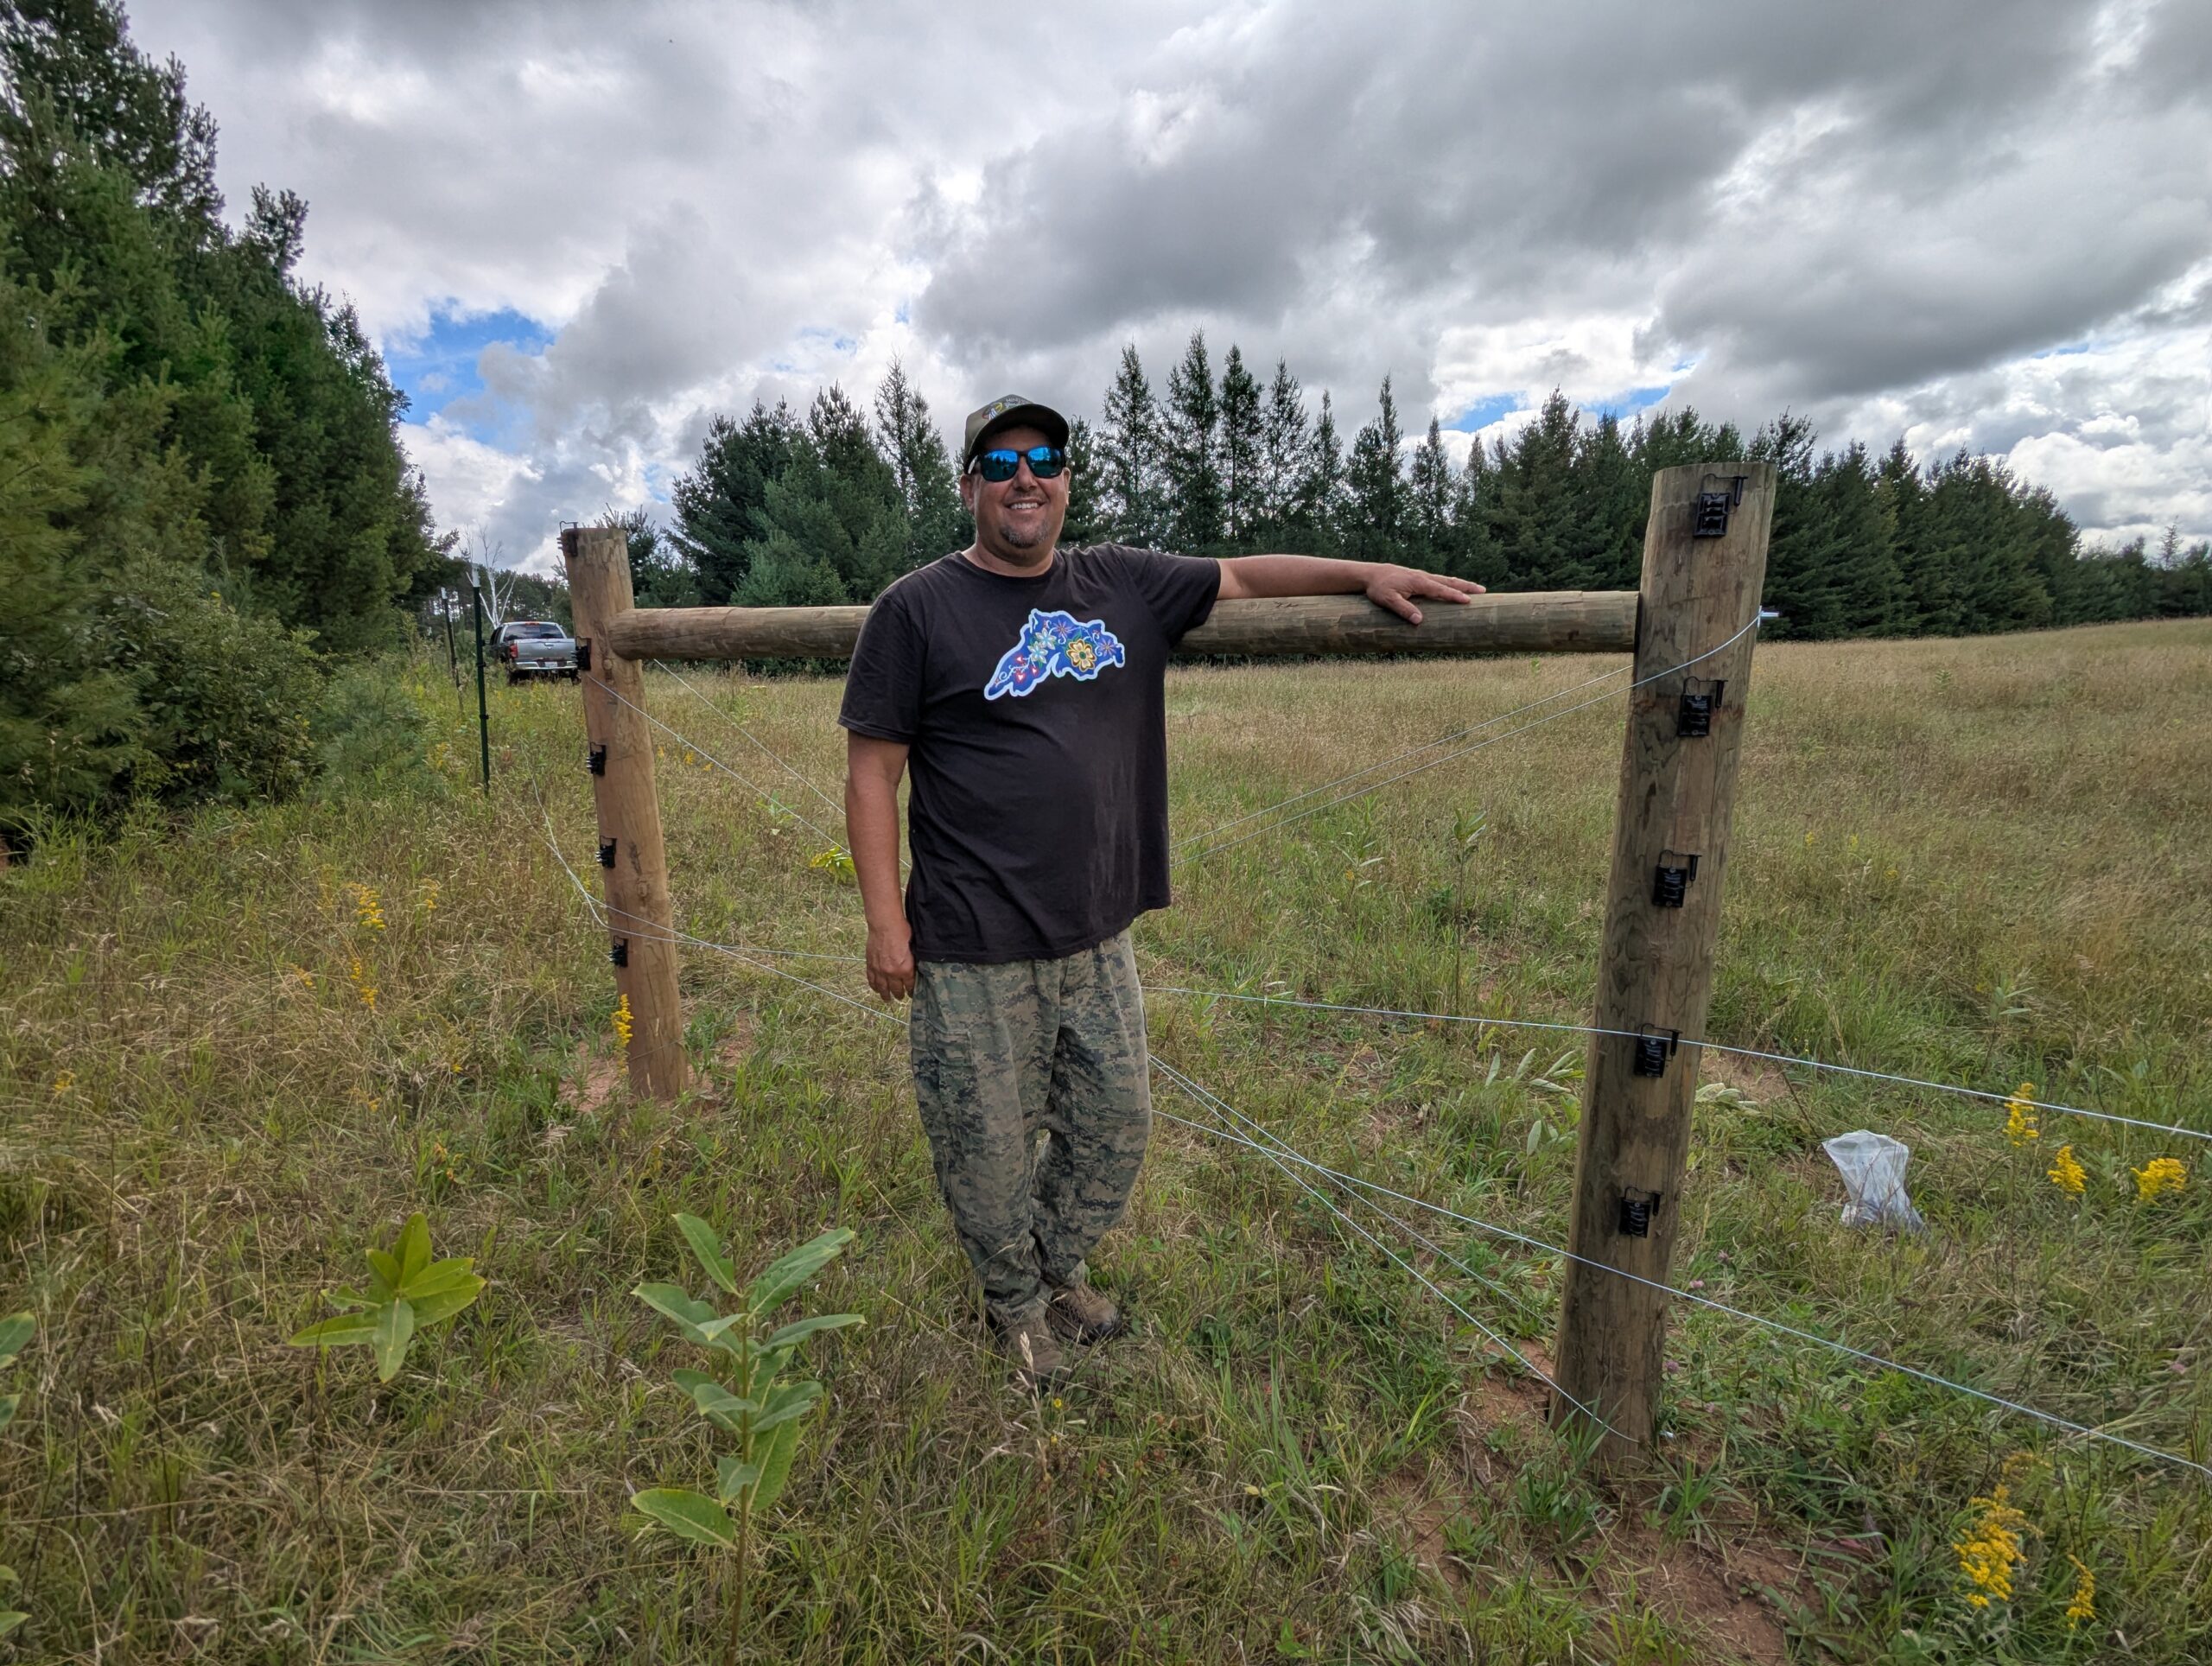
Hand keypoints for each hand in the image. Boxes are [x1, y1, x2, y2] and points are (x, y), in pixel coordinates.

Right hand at [865, 919, 915, 1002]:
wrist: (885, 925)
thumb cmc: (901, 932)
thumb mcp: (913, 948)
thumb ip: (912, 961)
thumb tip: (913, 967)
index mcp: (905, 969)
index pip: (910, 985)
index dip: (911, 991)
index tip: (911, 993)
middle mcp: (892, 973)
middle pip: (896, 989)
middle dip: (899, 994)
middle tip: (900, 997)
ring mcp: (880, 970)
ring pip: (882, 987)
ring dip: (885, 994)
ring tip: (887, 999)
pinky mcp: (870, 965)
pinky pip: (871, 980)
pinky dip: (874, 986)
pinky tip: (876, 989)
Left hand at [1364, 566, 1484, 624]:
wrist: (1371, 574)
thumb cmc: (1379, 588)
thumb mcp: (1388, 600)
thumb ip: (1403, 609)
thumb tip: (1419, 621)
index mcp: (1419, 582)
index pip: (1441, 590)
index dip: (1455, 596)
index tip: (1468, 601)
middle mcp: (1424, 577)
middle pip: (1449, 581)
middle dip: (1466, 586)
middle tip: (1483, 591)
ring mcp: (1422, 576)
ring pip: (1446, 579)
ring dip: (1461, 583)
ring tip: (1476, 588)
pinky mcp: (1419, 578)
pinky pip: (1439, 580)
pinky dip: (1451, 583)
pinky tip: (1454, 587)